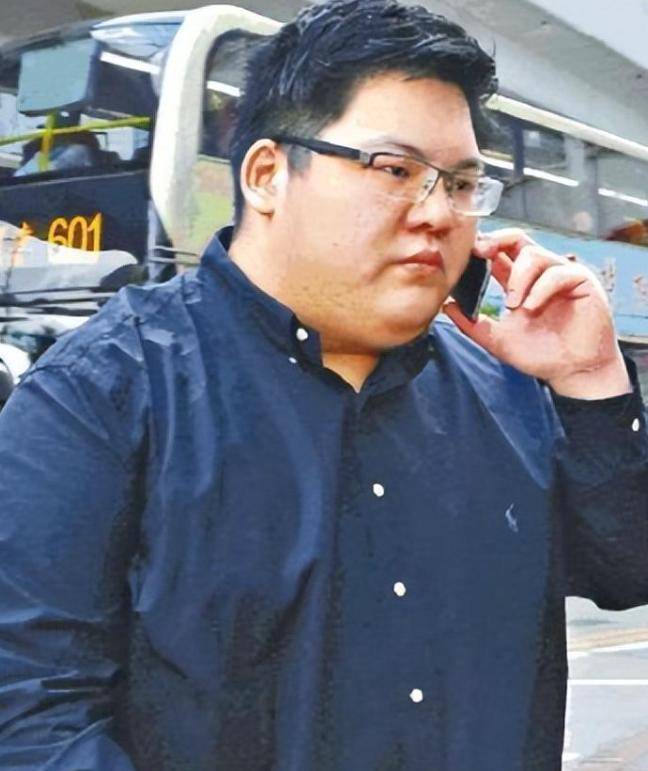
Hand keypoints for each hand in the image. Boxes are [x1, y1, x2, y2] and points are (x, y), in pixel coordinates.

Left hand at [443, 228, 631, 398]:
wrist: (572, 373)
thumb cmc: (540, 356)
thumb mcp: (497, 340)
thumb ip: (472, 325)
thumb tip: (446, 306)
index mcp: (519, 282)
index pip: (499, 253)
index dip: (482, 247)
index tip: (465, 252)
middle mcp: (540, 273)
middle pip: (517, 239)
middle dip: (496, 240)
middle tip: (480, 252)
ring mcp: (561, 274)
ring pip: (534, 255)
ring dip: (518, 279)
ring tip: (513, 305)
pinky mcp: (582, 281)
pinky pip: (557, 273)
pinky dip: (540, 289)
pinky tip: (531, 307)